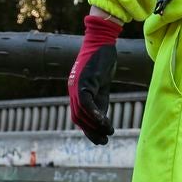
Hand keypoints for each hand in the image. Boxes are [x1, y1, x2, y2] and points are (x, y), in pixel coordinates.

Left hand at [68, 12, 122, 144]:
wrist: (103, 41)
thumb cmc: (103, 61)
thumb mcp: (101, 86)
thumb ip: (100, 101)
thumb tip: (102, 120)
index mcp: (76, 92)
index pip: (78, 116)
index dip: (88, 130)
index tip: (100, 138)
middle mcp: (73, 90)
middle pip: (78, 118)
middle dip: (91, 132)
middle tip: (104, 140)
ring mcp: (77, 85)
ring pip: (81, 113)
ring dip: (95, 125)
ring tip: (108, 131)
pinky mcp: (84, 80)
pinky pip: (86, 102)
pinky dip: (94, 114)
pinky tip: (104, 121)